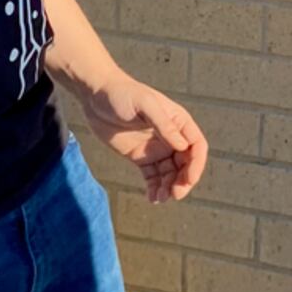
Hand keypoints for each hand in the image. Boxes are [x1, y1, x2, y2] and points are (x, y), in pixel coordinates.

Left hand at [77, 74, 207, 202]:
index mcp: (177, 121)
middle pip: (186, 164)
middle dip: (183, 181)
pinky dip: (155, 189)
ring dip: (169, 188)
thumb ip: (163, 124)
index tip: (188, 179)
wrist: (95, 96)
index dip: (196, 164)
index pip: (196, 146)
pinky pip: (153, 177)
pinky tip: (152, 198)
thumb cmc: (121, 93)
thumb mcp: (145, 103)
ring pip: (170, 174)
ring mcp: (155, 148)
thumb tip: (183, 146)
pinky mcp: (140, 157)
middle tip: (174, 194)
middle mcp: (170, 136)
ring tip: (160, 198)